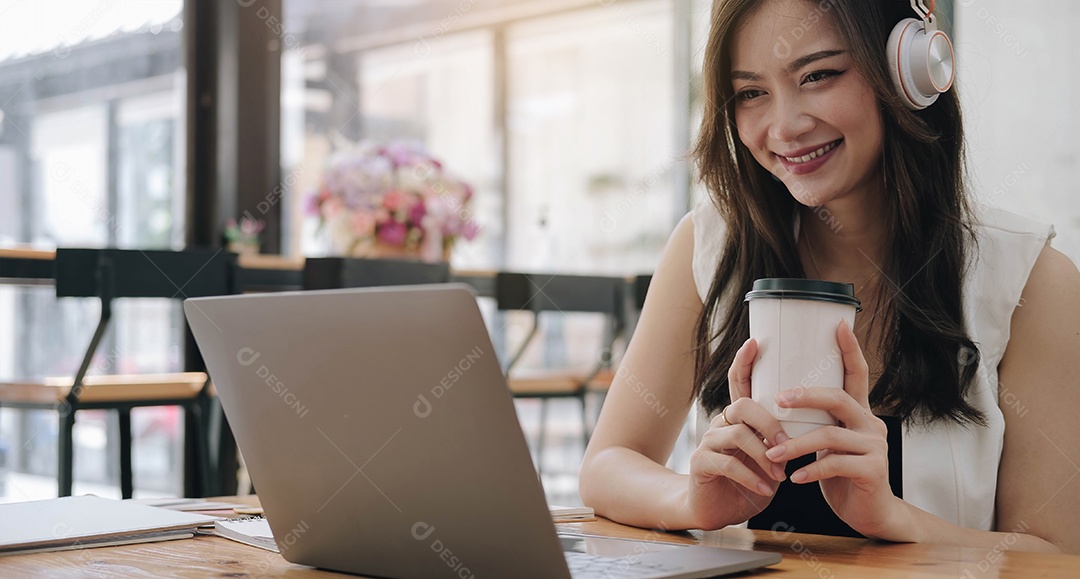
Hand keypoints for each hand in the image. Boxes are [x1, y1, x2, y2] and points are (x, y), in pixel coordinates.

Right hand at [684, 338, 789, 529]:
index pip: (740, 382)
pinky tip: (766, 490)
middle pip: (744, 405)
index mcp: (739, 418)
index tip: (755, 342)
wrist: (715, 511)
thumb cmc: (748, 481)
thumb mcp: (769, 457)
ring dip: (764, 455)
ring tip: (779, 475)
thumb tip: (817, 422)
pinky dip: (752, 477)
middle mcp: (721, 424)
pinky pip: (728, 464)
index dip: (745, 361)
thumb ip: (782, 438)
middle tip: (786, 444)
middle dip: (769, 423)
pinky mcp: (701, 464)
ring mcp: (708, 443)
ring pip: (737, 434)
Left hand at [763, 319, 906, 538]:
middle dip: (805, 395)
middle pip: (838, 398)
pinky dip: (811, 470)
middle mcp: (871, 424)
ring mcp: (875, 447)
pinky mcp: (874, 471)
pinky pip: (836, 464)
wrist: (871, 514)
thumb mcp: (829, 445)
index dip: (850, 349)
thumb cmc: (843, 476)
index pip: (857, 374)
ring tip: (771, 453)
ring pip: (830, 435)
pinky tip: (794, 478)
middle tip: (777, 400)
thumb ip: (818, 423)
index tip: (839, 324)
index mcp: (860, 413)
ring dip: (795, 444)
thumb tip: (780, 400)